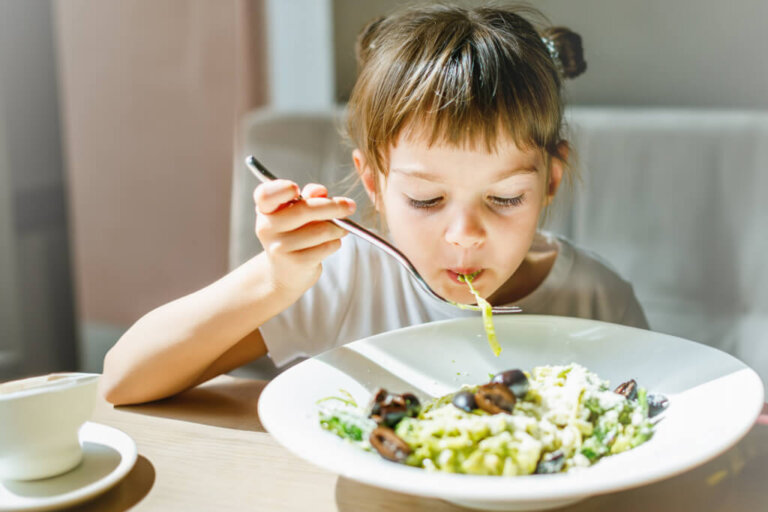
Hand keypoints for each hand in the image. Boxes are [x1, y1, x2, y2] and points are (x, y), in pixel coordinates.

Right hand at [253, 179, 355, 297]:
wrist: (286, 272)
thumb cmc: (295, 234)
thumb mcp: (297, 211)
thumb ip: (309, 196)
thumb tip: (320, 192)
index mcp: (265, 209)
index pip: (265, 194)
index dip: (280, 189)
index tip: (296, 189)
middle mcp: (267, 228)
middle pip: (305, 209)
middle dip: (334, 206)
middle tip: (350, 206)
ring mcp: (280, 247)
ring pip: (321, 230)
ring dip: (338, 228)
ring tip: (339, 229)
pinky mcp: (297, 263)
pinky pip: (326, 246)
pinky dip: (335, 242)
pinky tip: (330, 243)